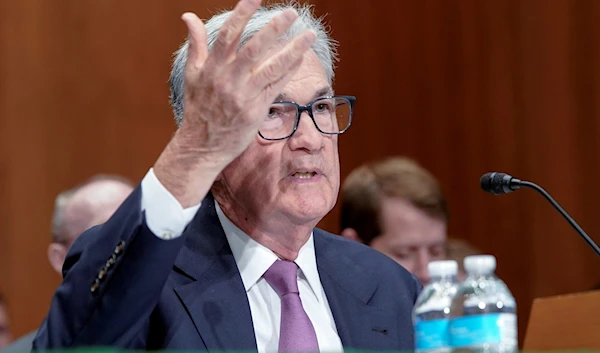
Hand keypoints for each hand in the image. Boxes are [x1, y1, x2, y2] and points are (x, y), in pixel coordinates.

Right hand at [154, 0, 316, 206]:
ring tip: (309, 35)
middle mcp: (228, 80)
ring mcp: (244, 96)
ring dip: (293, 50)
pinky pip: (276, 87)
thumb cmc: (198, 108)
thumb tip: (188, 16)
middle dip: (275, 29)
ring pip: (272, 68)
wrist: (202, 146)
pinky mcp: (256, 110)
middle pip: (254, 49)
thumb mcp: (192, 75)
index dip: (241, 14)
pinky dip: (289, 72)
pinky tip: (300, 58)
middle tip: (292, 12)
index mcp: (212, 68)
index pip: (228, 35)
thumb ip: (195, 44)